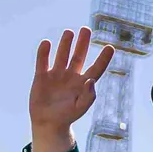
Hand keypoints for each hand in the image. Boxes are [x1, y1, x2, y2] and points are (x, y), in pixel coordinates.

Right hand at [30, 27, 114, 151]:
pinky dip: (44, 53)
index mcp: (84, 84)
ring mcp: (57, 75)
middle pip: (79, 56)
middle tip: (86, 29)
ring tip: (69, 32)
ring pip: (62, 55)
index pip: (96, 68)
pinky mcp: (42, 76)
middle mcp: (72, 76)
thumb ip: (88, 96)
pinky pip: (43, 61)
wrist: (48, 122)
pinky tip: (46, 43)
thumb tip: (91, 81)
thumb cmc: (67, 117)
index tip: (110, 47)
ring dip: (65, 44)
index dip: (103, 58)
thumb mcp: (80, 108)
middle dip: (83, 43)